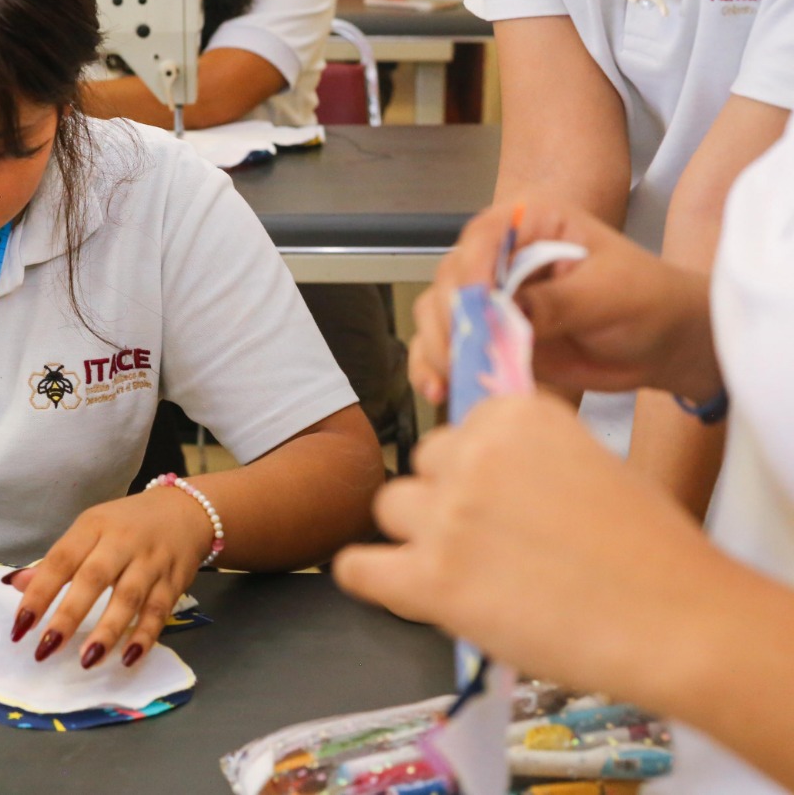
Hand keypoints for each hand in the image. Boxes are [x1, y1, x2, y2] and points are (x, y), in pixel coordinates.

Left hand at [6, 487, 209, 669]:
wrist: (186, 510)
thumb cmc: (126, 525)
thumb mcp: (89, 530)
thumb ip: (57, 561)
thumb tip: (16, 585)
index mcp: (93, 526)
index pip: (61, 560)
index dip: (39, 592)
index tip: (20, 626)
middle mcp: (122, 542)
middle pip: (94, 578)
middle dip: (69, 615)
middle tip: (46, 648)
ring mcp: (151, 562)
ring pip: (128, 598)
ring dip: (107, 631)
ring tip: (86, 660)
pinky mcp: (175, 581)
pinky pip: (159, 611)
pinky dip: (145, 636)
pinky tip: (129, 658)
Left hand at [334, 392, 725, 705]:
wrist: (679, 621)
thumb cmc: (650, 552)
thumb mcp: (590, 463)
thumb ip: (527, 457)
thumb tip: (476, 473)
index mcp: (513, 413)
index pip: (461, 429)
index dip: (480, 470)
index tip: (508, 500)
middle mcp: (471, 452)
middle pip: (423, 465)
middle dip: (448, 500)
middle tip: (494, 544)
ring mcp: (446, 515)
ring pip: (391, 508)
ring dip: (418, 537)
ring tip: (467, 572)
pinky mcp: (430, 579)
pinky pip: (357, 568)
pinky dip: (370, 577)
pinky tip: (397, 586)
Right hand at [408, 196, 717, 406]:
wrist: (665, 343)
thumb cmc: (649, 301)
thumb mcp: (610, 294)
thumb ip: (557, 300)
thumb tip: (506, 312)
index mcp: (533, 223)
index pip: (484, 237)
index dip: (473, 270)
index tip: (476, 306)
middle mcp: (502, 254)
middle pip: (451, 279)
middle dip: (452, 319)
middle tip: (467, 354)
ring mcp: (492, 297)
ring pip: (439, 314)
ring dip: (439, 347)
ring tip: (455, 378)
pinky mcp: (489, 334)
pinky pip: (448, 347)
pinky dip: (437, 369)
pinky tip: (442, 389)